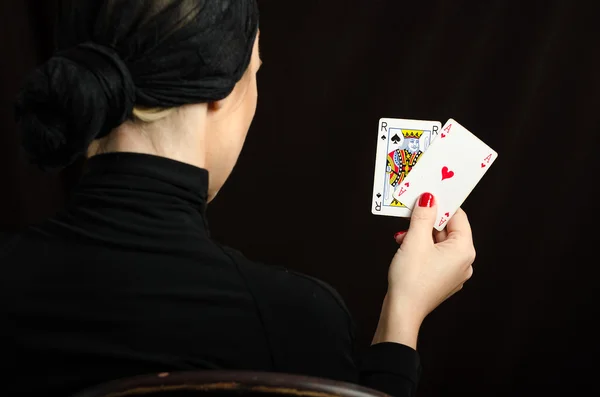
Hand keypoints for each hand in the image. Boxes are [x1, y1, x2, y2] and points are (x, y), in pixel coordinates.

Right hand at [372, 192, 475, 347]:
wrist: (402, 312)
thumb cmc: (411, 279)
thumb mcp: (415, 240)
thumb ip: (423, 215)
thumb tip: (429, 199)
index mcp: (464, 250)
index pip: (458, 217)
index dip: (441, 204)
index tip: (427, 195)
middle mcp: (464, 262)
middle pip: (447, 230)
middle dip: (426, 221)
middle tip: (409, 215)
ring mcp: (454, 273)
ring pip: (438, 243)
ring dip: (420, 235)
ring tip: (402, 236)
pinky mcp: (441, 280)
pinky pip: (434, 256)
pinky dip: (421, 249)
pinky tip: (405, 247)